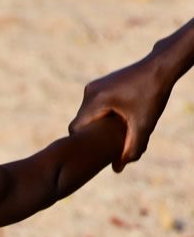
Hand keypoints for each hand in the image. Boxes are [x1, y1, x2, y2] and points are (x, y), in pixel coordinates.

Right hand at [69, 57, 170, 172]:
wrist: (162, 66)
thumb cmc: (152, 95)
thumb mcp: (143, 125)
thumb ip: (131, 150)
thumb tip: (117, 170)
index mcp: (96, 100)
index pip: (75, 130)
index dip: (83, 144)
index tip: (95, 152)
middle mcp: (90, 91)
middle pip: (81, 123)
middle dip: (92, 136)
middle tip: (107, 146)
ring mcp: (94, 86)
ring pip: (88, 115)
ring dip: (98, 126)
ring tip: (115, 133)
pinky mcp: (101, 84)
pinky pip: (94, 106)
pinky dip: (103, 116)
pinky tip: (118, 121)